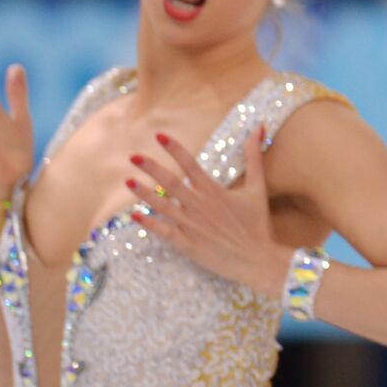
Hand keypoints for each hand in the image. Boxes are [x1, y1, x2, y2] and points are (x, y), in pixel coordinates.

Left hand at [128, 125, 291, 297]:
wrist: (256, 259)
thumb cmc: (257, 224)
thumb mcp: (258, 188)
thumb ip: (254, 157)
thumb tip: (259, 127)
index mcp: (214, 191)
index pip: (190, 164)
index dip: (174, 149)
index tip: (159, 136)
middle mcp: (199, 206)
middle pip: (170, 183)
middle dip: (151, 168)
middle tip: (133, 156)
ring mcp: (190, 225)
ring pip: (161, 205)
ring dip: (143, 193)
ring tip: (128, 181)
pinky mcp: (186, 244)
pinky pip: (162, 231)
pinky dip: (148, 223)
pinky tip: (134, 215)